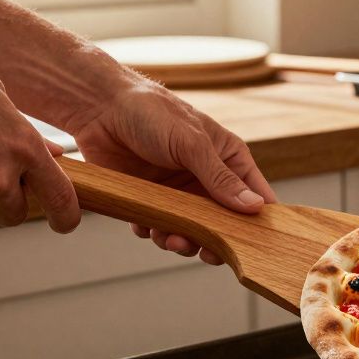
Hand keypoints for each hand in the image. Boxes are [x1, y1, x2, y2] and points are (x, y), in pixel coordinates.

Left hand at [64, 79, 276, 264]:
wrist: (99, 108)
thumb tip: (255, 206)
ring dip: (183, 241)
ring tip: (170, 239)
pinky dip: (154, 232)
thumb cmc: (151, 112)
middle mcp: (206, 178)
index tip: (254, 243)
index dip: (258, 220)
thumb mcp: (192, 144)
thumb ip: (221, 179)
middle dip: (215, 239)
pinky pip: (159, 227)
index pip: (256, 194)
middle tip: (206, 250)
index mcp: (227, 158)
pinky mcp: (151, 200)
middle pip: (224, 222)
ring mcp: (179, 191)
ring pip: (192, 231)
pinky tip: (146, 224)